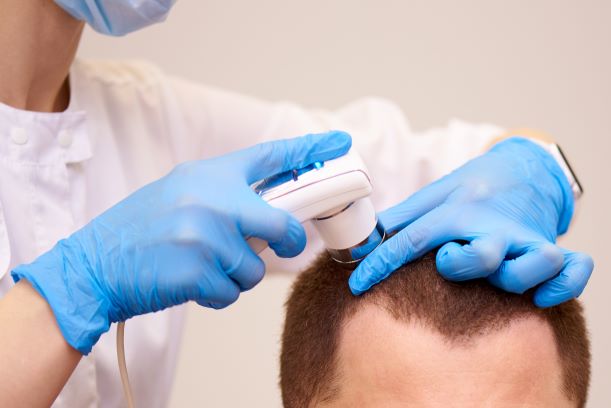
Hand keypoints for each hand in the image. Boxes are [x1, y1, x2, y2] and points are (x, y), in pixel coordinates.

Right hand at [12, 131, 351, 353]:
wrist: (94, 264)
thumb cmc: (139, 230)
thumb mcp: (181, 193)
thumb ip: (225, 196)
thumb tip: (272, 213)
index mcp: (208, 175)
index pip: (270, 157)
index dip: (309, 149)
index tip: (339, 142)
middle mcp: (211, 200)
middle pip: (282, 223)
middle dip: (288, 241)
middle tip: (285, 245)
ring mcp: (205, 236)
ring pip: (256, 267)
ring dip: (238, 274)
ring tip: (204, 265)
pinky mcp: (197, 271)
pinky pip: (233, 291)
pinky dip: (219, 292)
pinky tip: (192, 282)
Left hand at [349, 137, 592, 306]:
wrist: (521, 167)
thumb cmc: (473, 187)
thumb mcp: (435, 194)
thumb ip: (403, 216)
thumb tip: (367, 236)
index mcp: (456, 211)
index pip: (411, 239)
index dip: (380, 264)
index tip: (357, 285)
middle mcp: (491, 226)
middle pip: (480, 255)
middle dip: (462, 266)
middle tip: (449, 261)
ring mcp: (524, 238)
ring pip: (532, 264)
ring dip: (517, 277)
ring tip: (504, 275)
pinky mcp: (550, 245)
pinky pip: (572, 270)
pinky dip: (563, 285)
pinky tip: (542, 297)